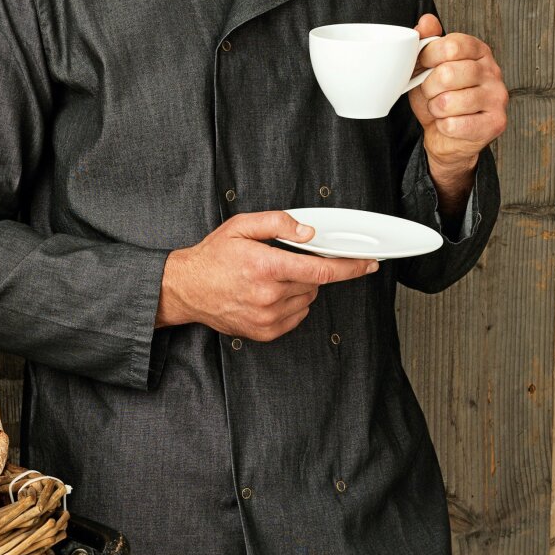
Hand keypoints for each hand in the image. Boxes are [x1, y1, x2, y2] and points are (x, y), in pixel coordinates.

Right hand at [155, 210, 378, 340]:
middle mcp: (268, 295)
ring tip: (270, 279)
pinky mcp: (265, 331)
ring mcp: (267, 317)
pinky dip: (291, 304)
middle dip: (308, 269)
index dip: (349, 267)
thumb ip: (278, 223)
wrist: (186, 289)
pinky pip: (296, 316)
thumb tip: (308, 232)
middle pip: (315, 282)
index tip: (368, 264)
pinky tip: (269, 294)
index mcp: (265, 266)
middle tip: (282, 261)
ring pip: (307, 299)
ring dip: (300, 287)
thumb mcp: (241, 226)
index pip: (321, 269)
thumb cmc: (212, 258)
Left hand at [409, 14, 508, 174]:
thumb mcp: (427, 68)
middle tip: (431, 94)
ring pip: (448, 101)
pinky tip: (449, 124)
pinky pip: (454, 124)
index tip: (423, 66)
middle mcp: (493, 71)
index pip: (451, 45)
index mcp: (479, 51)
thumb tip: (426, 21)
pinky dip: (443, 127)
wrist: (448, 137)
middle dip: (429, 88)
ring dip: (435, 109)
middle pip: (448, 73)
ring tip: (441, 110)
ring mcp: (498, 97)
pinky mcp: (496, 123)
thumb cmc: (439, 99)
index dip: (428, 57)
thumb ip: (426, 42)